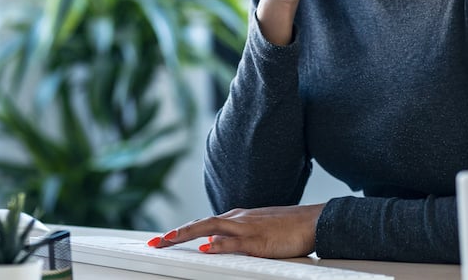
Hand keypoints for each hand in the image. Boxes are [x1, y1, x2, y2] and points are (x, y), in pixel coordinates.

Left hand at [148, 204, 325, 258]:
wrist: (313, 220)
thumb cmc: (288, 228)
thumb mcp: (257, 232)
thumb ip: (235, 239)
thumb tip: (213, 246)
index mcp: (236, 218)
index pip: (202, 224)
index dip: (181, 231)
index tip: (162, 239)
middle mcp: (237, 219)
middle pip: (200, 224)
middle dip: (175, 233)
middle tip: (154, 242)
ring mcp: (247, 228)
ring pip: (211, 228)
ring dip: (188, 233)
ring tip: (168, 239)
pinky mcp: (259, 240)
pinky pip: (235, 242)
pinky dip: (219, 244)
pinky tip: (206, 248)